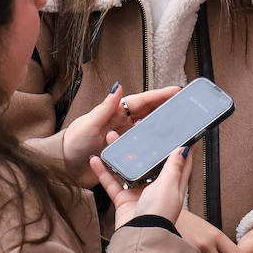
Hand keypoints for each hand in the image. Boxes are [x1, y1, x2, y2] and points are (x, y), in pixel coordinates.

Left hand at [62, 84, 179, 185]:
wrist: (65, 166)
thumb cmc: (74, 142)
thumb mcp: (89, 124)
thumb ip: (105, 107)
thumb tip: (117, 87)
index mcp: (116, 112)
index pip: (142, 101)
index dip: (160, 96)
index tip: (177, 90)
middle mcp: (123, 123)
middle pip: (150, 113)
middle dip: (167, 108)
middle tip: (186, 106)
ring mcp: (125, 138)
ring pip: (149, 130)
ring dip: (164, 126)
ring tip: (182, 125)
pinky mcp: (125, 153)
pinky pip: (144, 147)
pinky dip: (155, 145)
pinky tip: (166, 147)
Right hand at [89, 136, 190, 227]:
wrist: (140, 235)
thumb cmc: (159, 213)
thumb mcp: (169, 185)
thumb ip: (173, 166)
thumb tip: (184, 149)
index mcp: (173, 184)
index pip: (179, 161)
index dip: (179, 146)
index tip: (176, 131)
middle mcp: (157, 187)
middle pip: (149, 161)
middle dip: (143, 145)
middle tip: (136, 129)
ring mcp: (139, 192)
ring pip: (128, 168)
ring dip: (119, 154)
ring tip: (112, 137)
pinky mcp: (124, 199)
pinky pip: (112, 182)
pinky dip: (103, 171)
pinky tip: (96, 159)